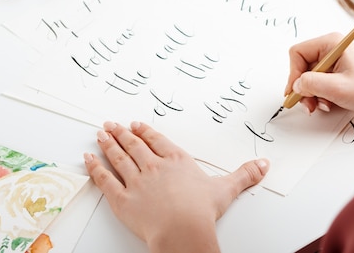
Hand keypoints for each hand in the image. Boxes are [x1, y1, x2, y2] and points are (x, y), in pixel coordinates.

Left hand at [84, 121, 268, 252]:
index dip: (145, 132)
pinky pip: (105, 180)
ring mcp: (135, 181)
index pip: (157, 141)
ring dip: (107, 144)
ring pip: (118, 158)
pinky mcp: (122, 199)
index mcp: (177, 161)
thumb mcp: (227, 189)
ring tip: (100, 134)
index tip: (136, 125)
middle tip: (111, 124)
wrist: (183, 229)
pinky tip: (88, 159)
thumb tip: (264, 165)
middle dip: (122, 134)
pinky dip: (95, 168)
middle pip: (134, 145)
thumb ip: (245, 175)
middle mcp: (154, 166)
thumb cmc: (202, 210)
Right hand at [285, 33, 353, 119]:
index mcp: (331, 43)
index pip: (298, 52)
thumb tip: (295, 85)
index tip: (296, 91)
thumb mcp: (336, 88)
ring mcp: (334, 62)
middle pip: (302, 66)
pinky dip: (319, 96)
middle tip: (308, 104)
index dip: (294, 73)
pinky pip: (317, 84)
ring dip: (311, 94)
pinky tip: (328, 104)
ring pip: (308, 78)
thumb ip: (311, 84)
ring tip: (320, 106)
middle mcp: (331, 49)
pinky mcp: (337, 74)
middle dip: (303, 87)